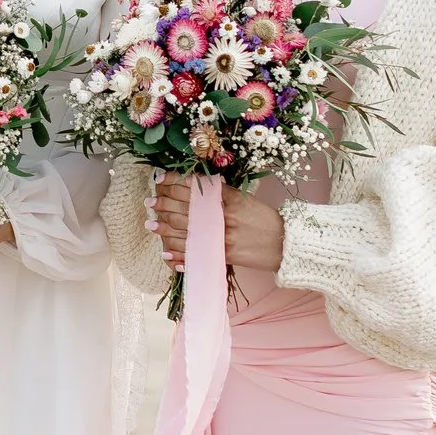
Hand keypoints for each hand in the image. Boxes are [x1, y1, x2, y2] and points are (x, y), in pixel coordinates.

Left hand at [149, 178, 283, 270]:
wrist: (285, 243)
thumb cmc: (263, 219)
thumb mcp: (243, 199)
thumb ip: (220, 195)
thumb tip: (194, 188)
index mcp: (228, 198)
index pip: (194, 187)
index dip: (173, 182)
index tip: (159, 179)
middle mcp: (223, 216)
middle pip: (185, 209)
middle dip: (163, 204)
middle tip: (150, 202)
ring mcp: (222, 237)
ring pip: (185, 232)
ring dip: (164, 228)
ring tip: (151, 224)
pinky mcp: (223, 255)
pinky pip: (196, 254)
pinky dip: (178, 254)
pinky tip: (166, 253)